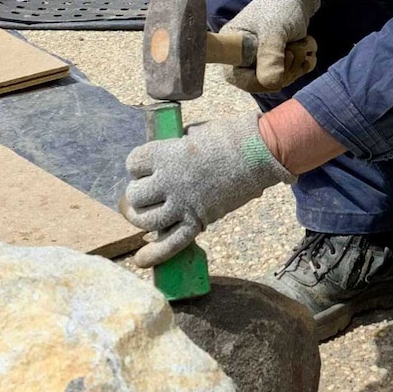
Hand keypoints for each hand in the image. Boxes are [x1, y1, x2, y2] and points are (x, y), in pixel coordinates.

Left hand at [120, 111, 293, 267]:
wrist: (259, 153)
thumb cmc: (229, 136)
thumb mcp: (194, 132)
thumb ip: (174, 145)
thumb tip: (164, 155)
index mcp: (166, 154)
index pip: (133, 163)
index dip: (138, 164)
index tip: (147, 165)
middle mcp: (169, 181)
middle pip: (135, 195)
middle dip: (139, 193)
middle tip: (150, 190)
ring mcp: (183, 203)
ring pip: (146, 220)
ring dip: (144, 218)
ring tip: (151, 212)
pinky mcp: (198, 220)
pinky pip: (170, 243)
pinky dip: (154, 254)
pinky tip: (141, 259)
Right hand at [223, 0, 319, 91]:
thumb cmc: (279, 7)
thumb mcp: (274, 28)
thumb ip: (270, 54)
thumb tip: (271, 84)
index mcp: (231, 49)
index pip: (238, 79)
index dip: (260, 78)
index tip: (279, 59)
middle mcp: (243, 59)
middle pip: (264, 83)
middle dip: (286, 66)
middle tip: (294, 46)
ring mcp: (261, 63)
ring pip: (282, 80)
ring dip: (299, 61)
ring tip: (301, 41)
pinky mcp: (278, 64)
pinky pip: (294, 75)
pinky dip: (305, 62)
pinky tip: (306, 46)